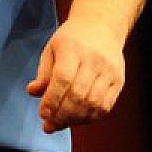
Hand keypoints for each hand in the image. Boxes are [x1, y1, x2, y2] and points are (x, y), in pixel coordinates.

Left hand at [26, 17, 124, 132]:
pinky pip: (105, 107)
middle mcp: (94, 60)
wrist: (101, 25)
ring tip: (61, 124)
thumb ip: (43, 72)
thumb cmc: (72, 39)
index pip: (63, 78)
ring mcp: (109, 71)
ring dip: (75, 120)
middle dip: (62, 115)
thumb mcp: (52, 48)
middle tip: (49, 125)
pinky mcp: (118, 81)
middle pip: (78, 94)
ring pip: (93, 104)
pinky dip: (90, 118)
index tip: (43, 114)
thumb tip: (33, 92)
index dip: (52, 99)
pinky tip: (77, 120)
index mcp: (72, 48)